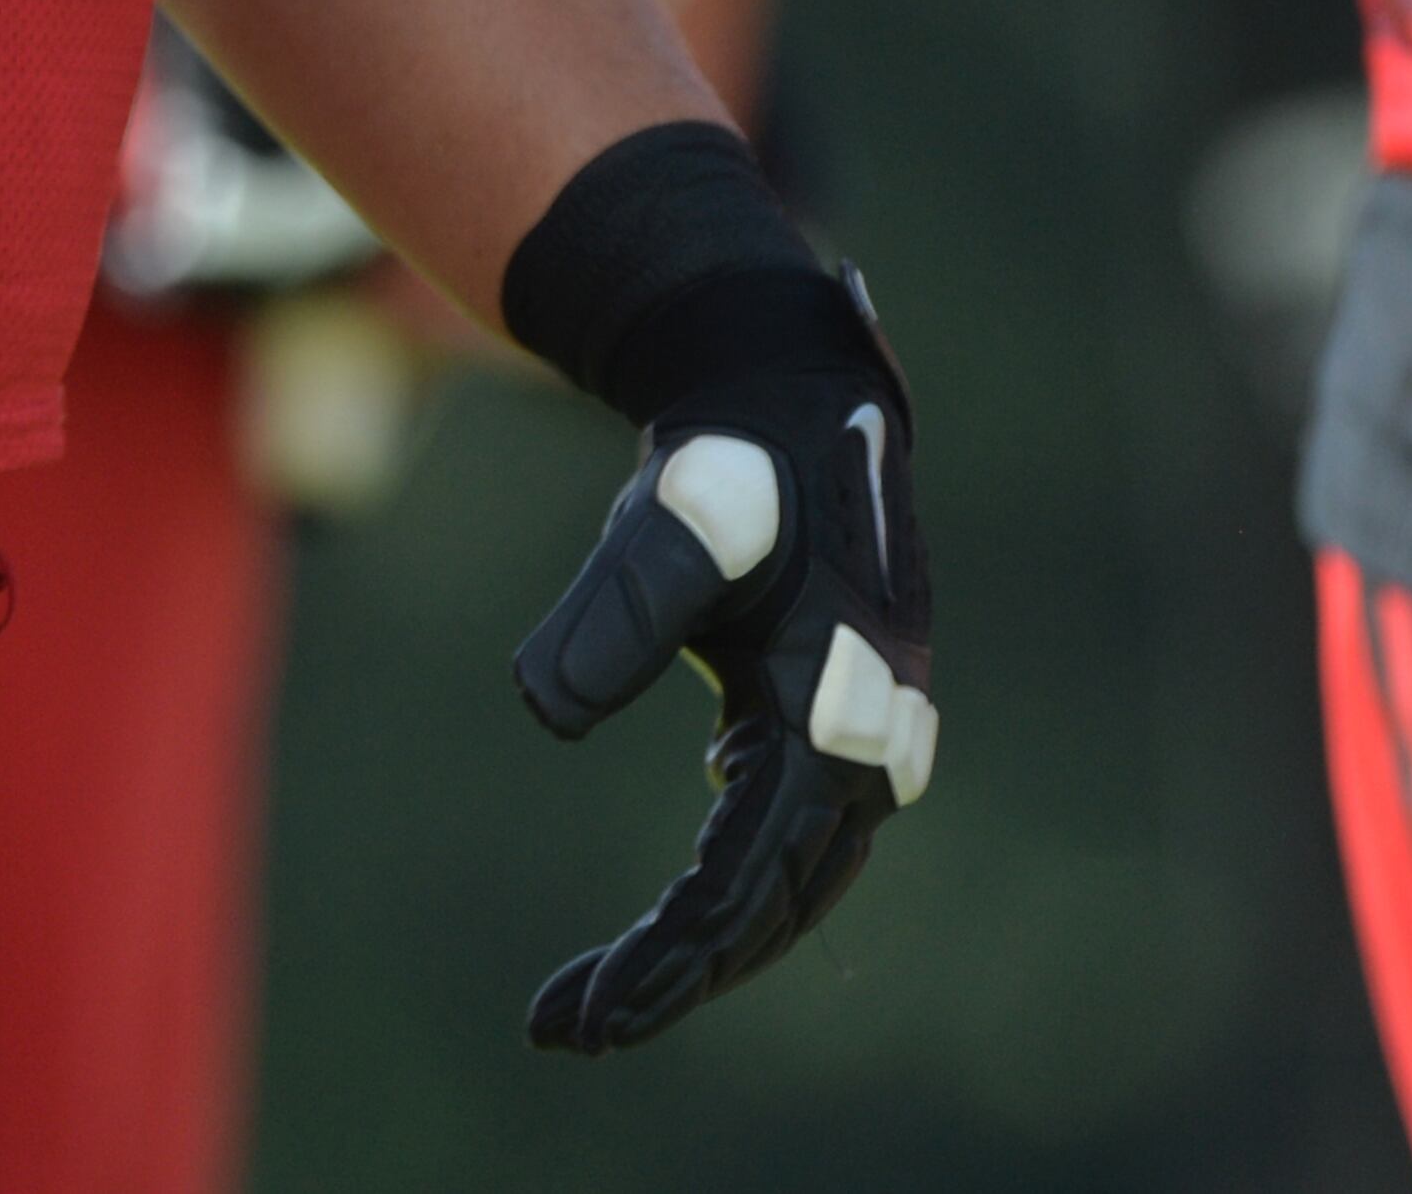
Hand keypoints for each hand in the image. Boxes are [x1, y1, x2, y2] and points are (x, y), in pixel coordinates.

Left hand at [511, 266, 931, 1052]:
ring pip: (785, 886)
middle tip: (572, 1027)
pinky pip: (779, 839)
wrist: (782, 384)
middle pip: (774, 904)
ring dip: (699, 947)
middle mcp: (870, 743)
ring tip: (599, 997)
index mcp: (843, 706)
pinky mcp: (825, 725)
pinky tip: (669, 921)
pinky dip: (725, 890)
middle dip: (678, 975)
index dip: (674, 953)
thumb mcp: (679, 510)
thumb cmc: (731, 454)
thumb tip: (541, 708)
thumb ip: (623, 602)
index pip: (751, 874)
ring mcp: (860, 739)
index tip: (595, 1007)